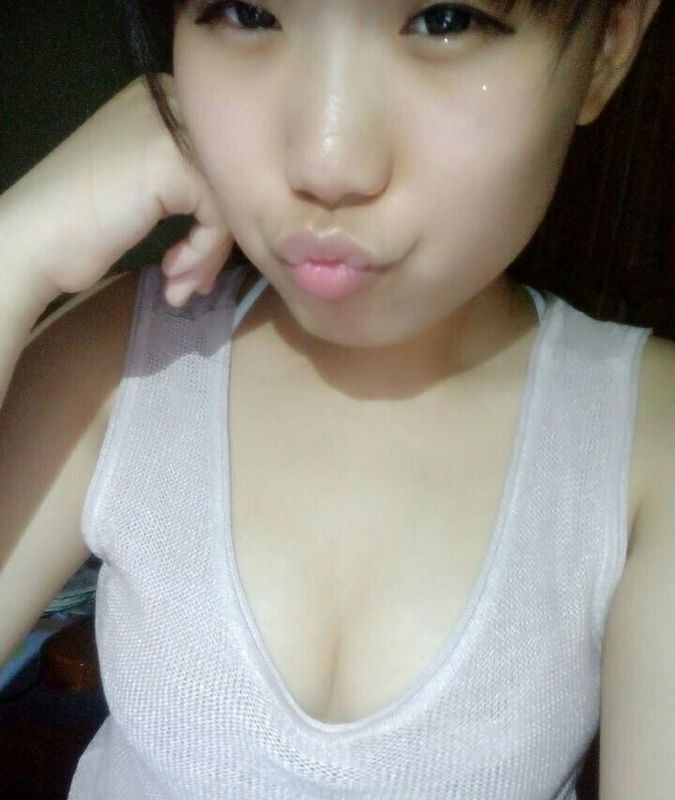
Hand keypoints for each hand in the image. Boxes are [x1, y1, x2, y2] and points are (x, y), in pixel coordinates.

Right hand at [1, 74, 232, 307]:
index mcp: (161, 100)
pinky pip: (217, 218)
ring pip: (227, 201)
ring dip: (209, 255)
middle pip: (229, 179)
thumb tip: (247, 209)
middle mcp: (168, 103)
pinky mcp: (174, 164)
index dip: (219, 214)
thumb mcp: (145, 185)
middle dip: (217, 240)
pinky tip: (173, 277)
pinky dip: (201, 255)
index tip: (200, 257)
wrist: (34, 241)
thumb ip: (192, 182)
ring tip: (182, 286)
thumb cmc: (83, 223)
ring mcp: (171, 130)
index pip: (222, 158)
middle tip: (196, 280)